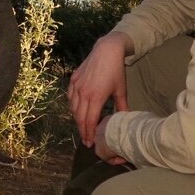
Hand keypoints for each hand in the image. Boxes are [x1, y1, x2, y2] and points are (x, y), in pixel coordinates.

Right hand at [69, 32, 130, 148]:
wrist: (106, 51)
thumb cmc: (116, 71)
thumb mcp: (121, 90)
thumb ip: (122, 107)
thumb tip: (125, 121)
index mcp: (96, 97)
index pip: (90, 121)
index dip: (89, 133)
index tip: (90, 143)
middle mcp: (83, 93)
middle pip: (80, 117)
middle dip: (82, 131)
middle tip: (85, 140)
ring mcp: (76, 86)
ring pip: (73, 108)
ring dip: (77, 119)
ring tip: (82, 127)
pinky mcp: (73, 79)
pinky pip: (70, 97)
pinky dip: (73, 106)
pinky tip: (77, 110)